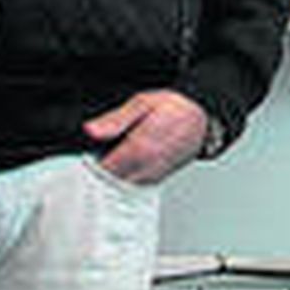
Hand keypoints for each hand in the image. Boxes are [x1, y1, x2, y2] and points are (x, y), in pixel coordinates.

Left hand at [83, 89, 210, 184]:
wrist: (201, 115)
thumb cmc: (174, 107)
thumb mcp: (141, 103)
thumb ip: (115, 120)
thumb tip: (91, 130)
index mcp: (138, 147)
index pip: (102, 169)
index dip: (90, 162)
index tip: (88, 154)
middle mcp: (146, 166)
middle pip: (110, 180)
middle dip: (100, 171)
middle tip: (99, 155)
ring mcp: (154, 174)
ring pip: (123, 185)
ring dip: (114, 175)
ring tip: (114, 157)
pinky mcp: (160, 178)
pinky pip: (137, 185)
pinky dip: (128, 178)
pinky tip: (128, 164)